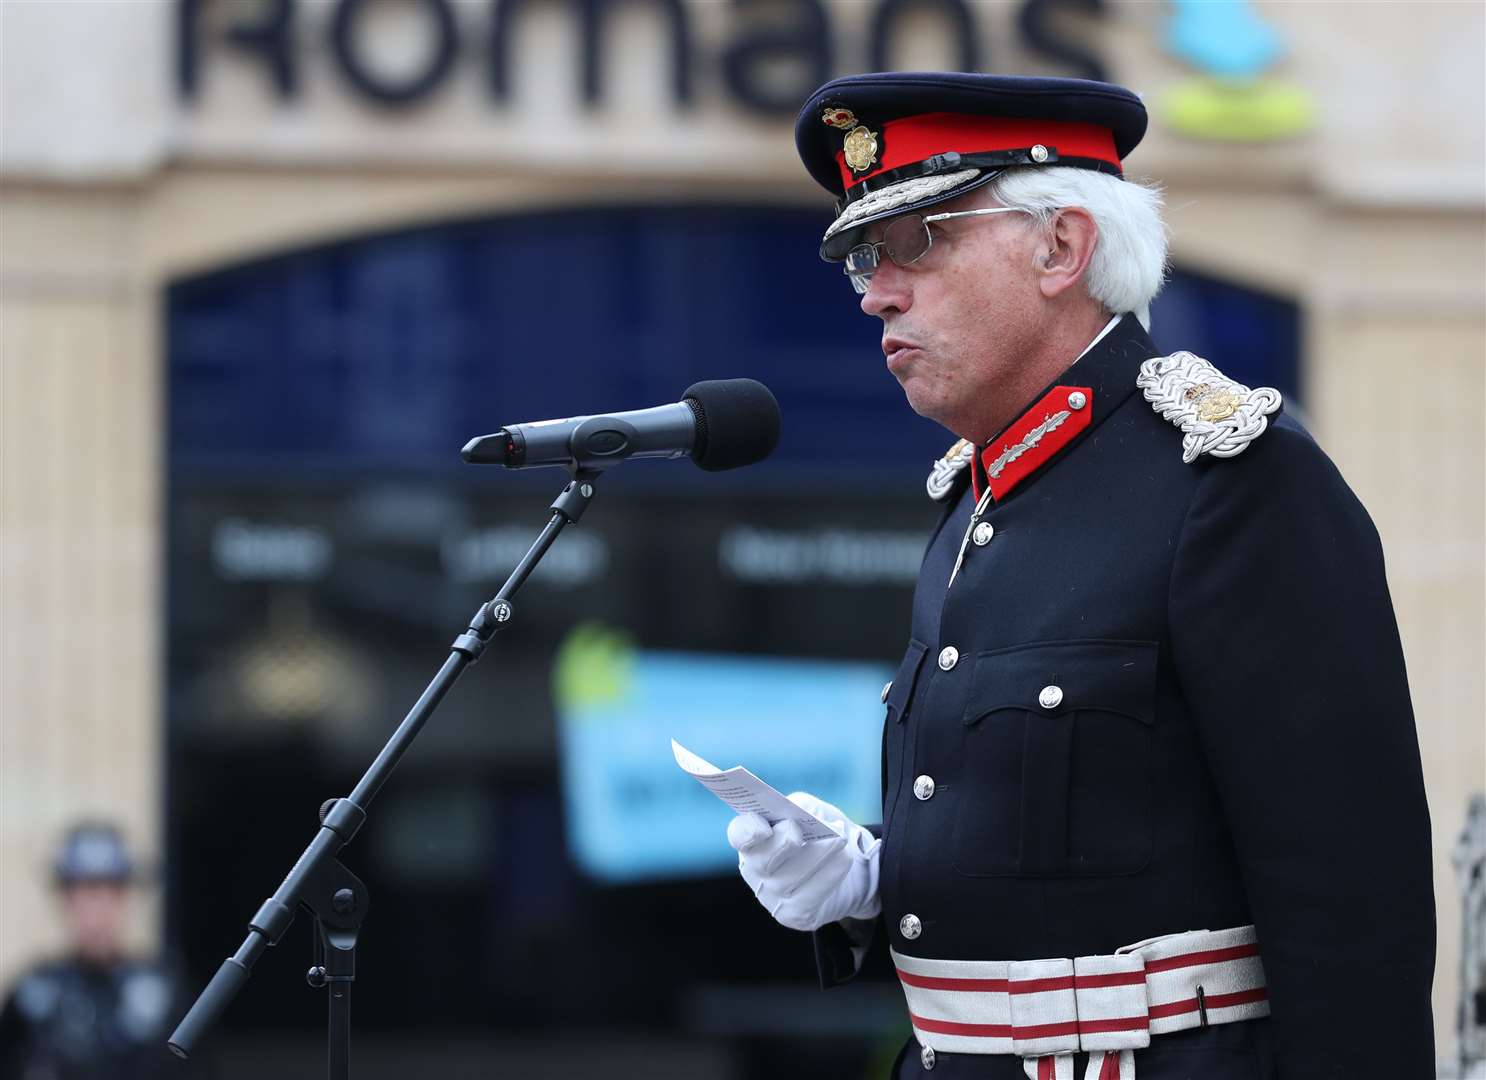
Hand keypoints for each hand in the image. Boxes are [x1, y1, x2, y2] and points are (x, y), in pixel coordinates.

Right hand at [726, 792, 880, 931]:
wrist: (849, 870)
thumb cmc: (822, 834)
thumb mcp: (814, 811)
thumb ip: (803, 806)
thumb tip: (799, 811)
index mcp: (753, 838)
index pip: (739, 834)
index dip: (747, 831)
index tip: (763, 826)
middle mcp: (754, 869)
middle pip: (760, 859)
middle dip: (780, 843)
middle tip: (798, 831)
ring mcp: (771, 896)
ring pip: (788, 878)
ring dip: (817, 854)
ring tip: (840, 839)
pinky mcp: (793, 914)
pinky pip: (810, 894)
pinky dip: (830, 873)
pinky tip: (845, 858)